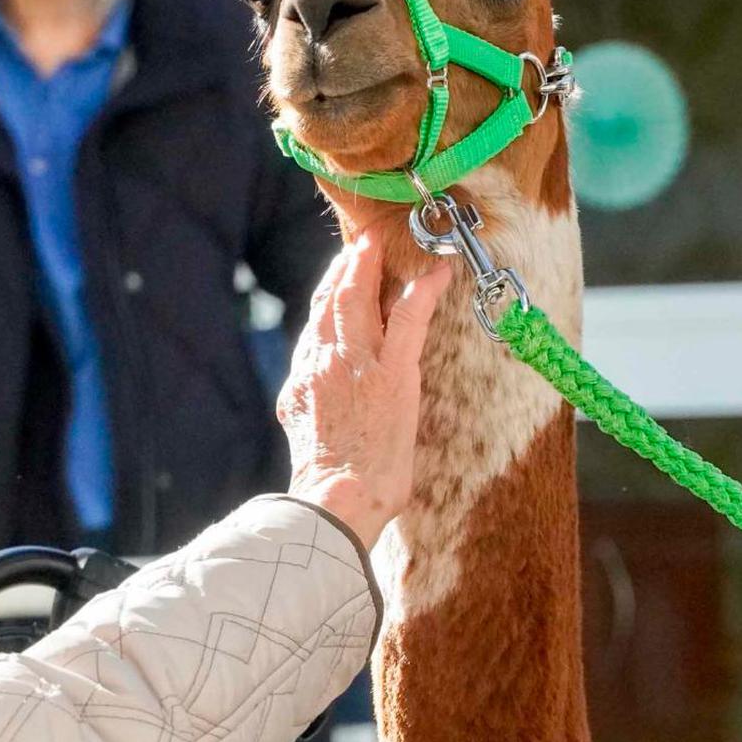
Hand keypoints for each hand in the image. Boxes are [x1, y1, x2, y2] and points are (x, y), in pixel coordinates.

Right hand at [277, 234, 449, 549]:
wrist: (335, 498)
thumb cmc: (326, 477)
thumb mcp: (302, 428)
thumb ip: (304, 401)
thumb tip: (303, 397)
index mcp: (305, 375)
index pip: (317, 321)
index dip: (329, 291)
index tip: (340, 273)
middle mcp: (325, 360)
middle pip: (334, 299)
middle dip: (348, 266)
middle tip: (361, 244)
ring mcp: (359, 363)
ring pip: (361, 298)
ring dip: (372, 265)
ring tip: (380, 244)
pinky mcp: (393, 373)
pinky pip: (409, 319)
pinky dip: (424, 292)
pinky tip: (438, 274)